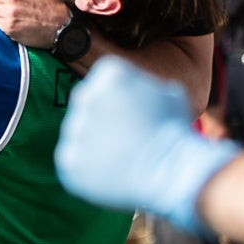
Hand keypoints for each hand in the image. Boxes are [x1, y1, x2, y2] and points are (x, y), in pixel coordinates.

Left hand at [54, 57, 239, 235]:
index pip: (105, 80)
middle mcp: (85, 95)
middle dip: (104, 118)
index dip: (122, 98)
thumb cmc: (175, 130)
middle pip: (88, 104)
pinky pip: (74, 159)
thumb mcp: (169, 93)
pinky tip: (112, 171)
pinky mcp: (68, 158)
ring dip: (95, 142)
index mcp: (109, 72)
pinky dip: (88, 167)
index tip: (136, 113)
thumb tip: (141, 92)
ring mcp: (74, 128)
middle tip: (127, 137)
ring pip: (80, 132)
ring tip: (123, 157)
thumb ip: (144, 87)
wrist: (170, 171)